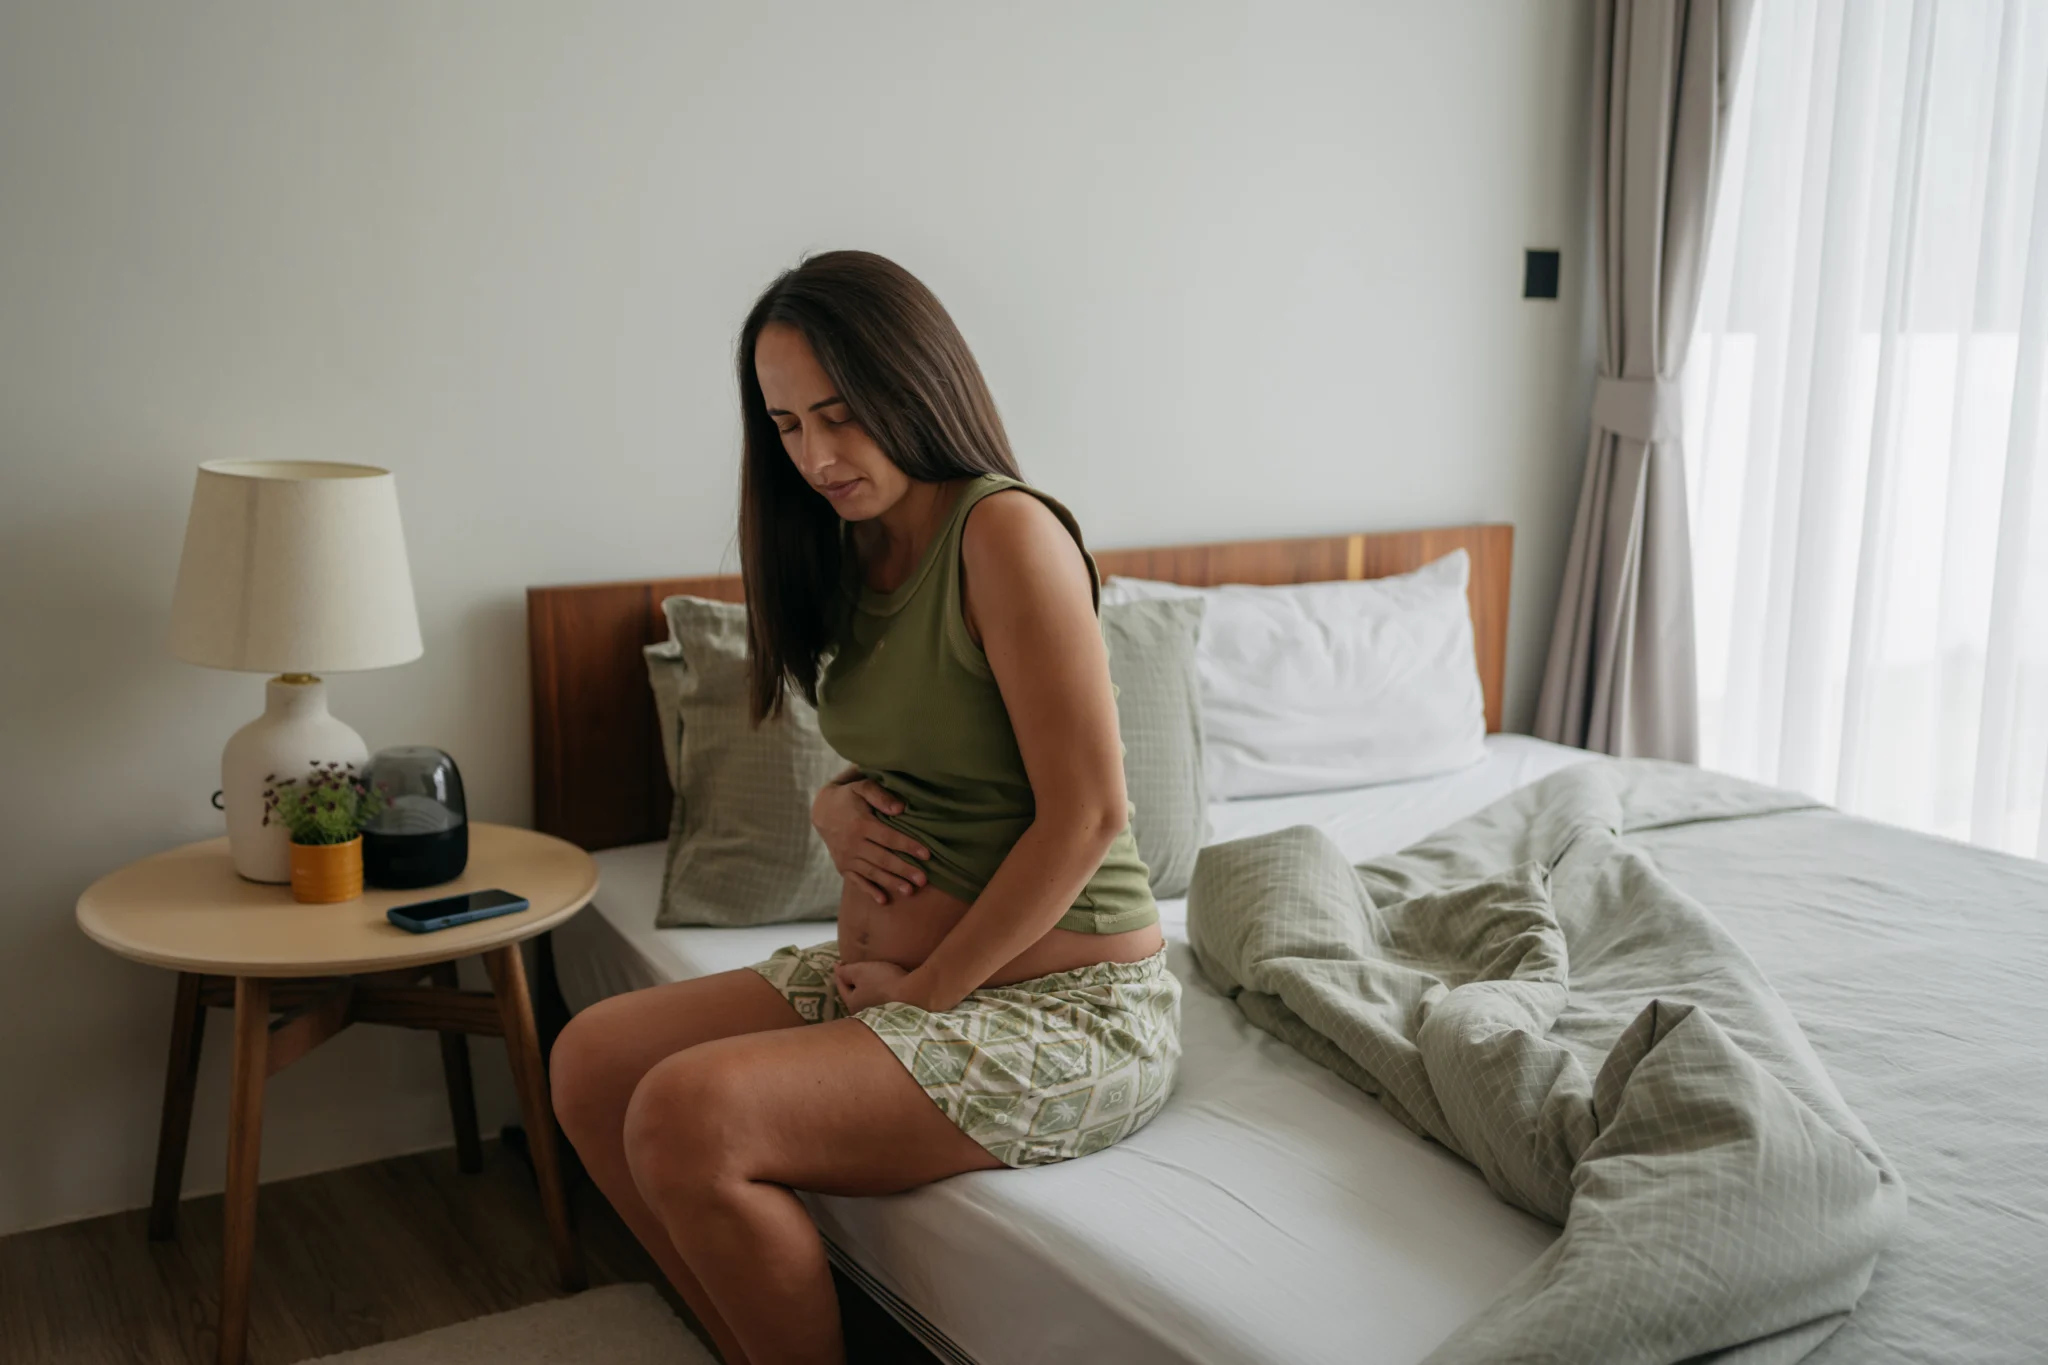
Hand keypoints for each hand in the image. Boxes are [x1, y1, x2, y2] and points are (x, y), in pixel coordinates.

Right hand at [811, 774, 930, 903]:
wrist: (822, 811)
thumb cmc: (849, 797)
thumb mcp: (862, 787)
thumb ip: (880, 795)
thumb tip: (900, 809)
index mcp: (860, 824)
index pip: (889, 837)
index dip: (908, 846)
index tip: (927, 854)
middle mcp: (852, 843)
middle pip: (883, 859)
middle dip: (904, 870)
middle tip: (923, 880)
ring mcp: (846, 857)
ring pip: (872, 872)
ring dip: (891, 882)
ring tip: (910, 891)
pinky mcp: (842, 867)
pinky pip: (857, 881)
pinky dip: (870, 891)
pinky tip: (883, 901)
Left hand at [833, 959, 918, 1012]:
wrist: (913, 995)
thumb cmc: (883, 982)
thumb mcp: (860, 971)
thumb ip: (845, 971)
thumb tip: (837, 970)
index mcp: (852, 1003)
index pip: (841, 986)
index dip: (840, 972)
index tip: (840, 961)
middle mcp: (863, 1013)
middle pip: (854, 995)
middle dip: (853, 984)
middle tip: (854, 972)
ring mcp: (878, 1015)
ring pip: (867, 999)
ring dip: (866, 989)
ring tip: (870, 978)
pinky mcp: (892, 1013)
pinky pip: (880, 1001)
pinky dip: (879, 993)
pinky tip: (884, 988)